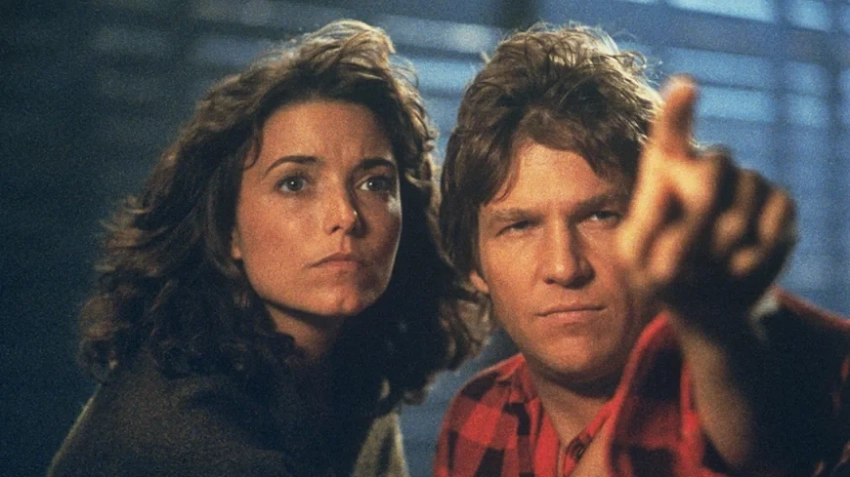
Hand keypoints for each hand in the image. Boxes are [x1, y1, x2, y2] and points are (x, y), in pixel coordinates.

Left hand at [615, 76, 796, 325]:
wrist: (707, 307)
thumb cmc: (660, 276)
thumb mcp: (636, 257)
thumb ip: (643, 223)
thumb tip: (666, 186)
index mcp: (667, 172)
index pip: (670, 135)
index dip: (678, 112)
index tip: (685, 86)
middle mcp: (710, 166)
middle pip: (716, 164)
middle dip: (699, 219)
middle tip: (677, 265)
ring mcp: (748, 182)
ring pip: (747, 196)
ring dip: (722, 244)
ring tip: (705, 268)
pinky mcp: (780, 205)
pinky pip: (775, 217)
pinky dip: (754, 252)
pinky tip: (736, 268)